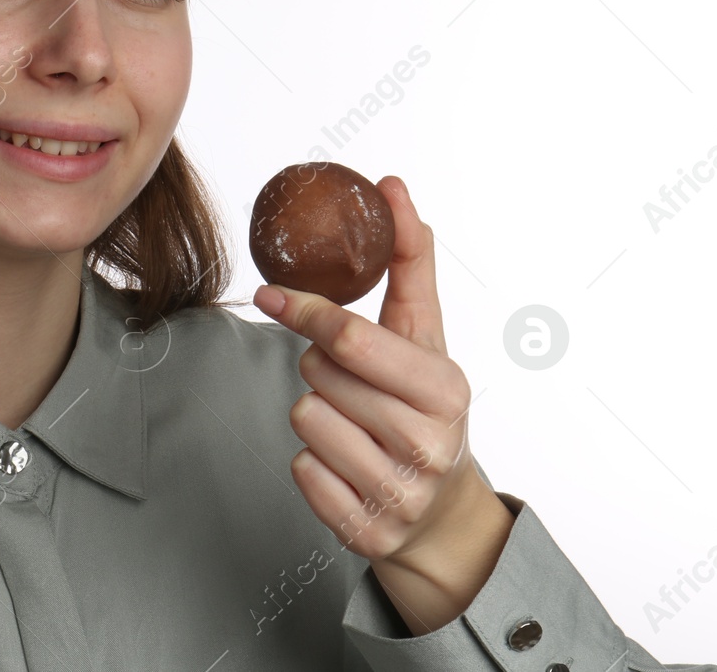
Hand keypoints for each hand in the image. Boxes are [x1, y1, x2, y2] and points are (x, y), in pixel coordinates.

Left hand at [251, 175, 512, 632]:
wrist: (442, 512)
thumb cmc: (424, 404)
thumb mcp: (426, 335)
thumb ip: (409, 261)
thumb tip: (394, 186)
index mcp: (446, 390)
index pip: (353, 340)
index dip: (307, 312)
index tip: (270, 293)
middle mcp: (429, 445)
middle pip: (319, 377)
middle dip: (321, 368)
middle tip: (350, 381)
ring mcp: (399, 493)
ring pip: (304, 419)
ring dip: (317, 414)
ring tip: (355, 423)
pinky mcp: (365, 531)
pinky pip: (300, 469)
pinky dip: (313, 462)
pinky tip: (347, 463)